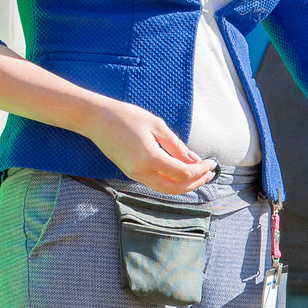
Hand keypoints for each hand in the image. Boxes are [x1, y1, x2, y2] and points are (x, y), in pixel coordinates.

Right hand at [87, 100, 214, 194]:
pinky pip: (156, 184)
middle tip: (210, 173)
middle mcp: (141, 172)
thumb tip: (194, 160)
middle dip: (196, 183)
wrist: (96, 119)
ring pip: (165, 190)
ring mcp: (135, 175)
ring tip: (199, 175)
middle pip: (176, 188)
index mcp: (150, 158)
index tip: (211, 162)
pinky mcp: (131, 173)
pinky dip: (172, 182)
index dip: (200, 170)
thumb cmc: (126, 117)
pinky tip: (181, 173)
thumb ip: (176, 145)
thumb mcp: (156, 125)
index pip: (183, 173)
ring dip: (185, 186)